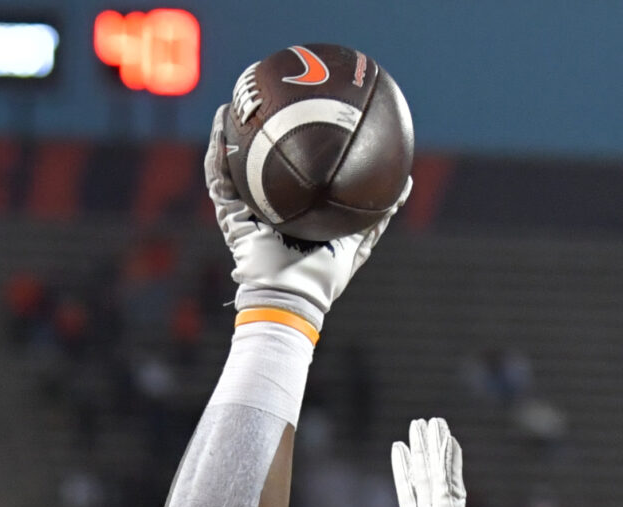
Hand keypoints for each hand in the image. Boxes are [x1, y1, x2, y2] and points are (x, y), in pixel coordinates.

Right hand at [206, 105, 402, 329]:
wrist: (293, 297)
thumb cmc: (323, 276)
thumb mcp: (357, 240)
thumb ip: (378, 213)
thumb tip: (405, 183)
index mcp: (292, 207)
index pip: (291, 168)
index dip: (293, 141)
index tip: (303, 109)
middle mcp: (266, 204)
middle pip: (260, 159)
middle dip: (259, 128)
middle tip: (266, 94)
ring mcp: (245, 208)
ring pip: (233, 163)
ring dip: (230, 132)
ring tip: (234, 101)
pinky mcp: (229, 215)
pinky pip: (218, 179)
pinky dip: (217, 152)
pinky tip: (221, 125)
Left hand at [353, 418, 491, 506]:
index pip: (411, 500)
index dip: (405, 474)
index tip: (400, 450)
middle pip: (426, 483)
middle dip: (423, 453)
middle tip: (421, 424)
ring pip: (437, 480)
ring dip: (434, 450)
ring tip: (432, 422)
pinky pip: (444, 488)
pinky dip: (444, 463)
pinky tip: (445, 439)